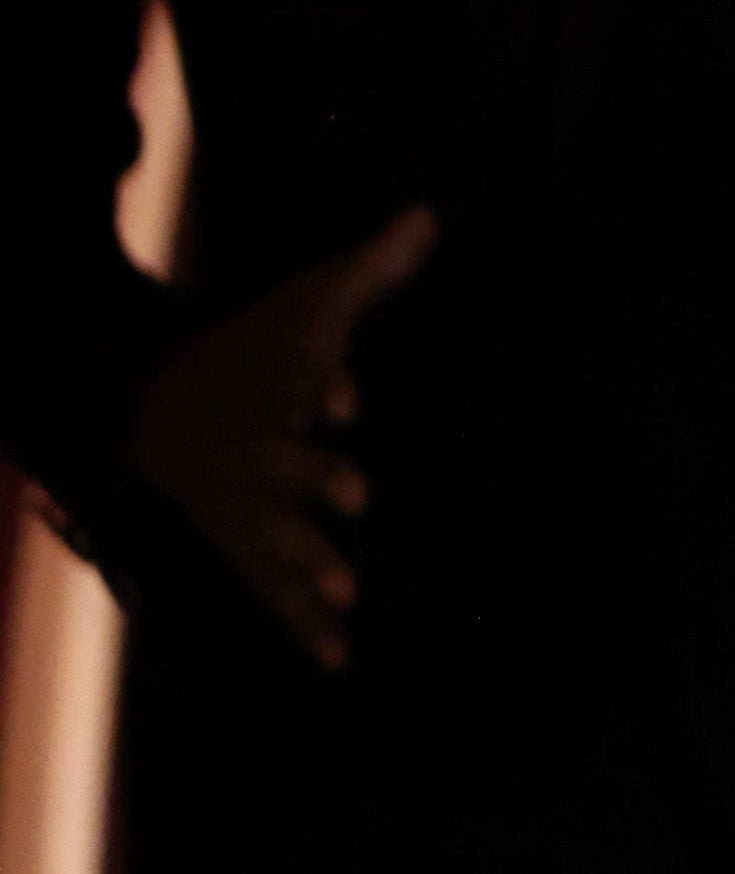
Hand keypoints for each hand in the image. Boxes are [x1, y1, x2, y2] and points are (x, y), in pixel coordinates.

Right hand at [129, 207, 430, 668]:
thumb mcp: (307, 304)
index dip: (317, 386)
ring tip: (345, 594)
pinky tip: (338, 659)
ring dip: (302, 566)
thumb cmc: (259, 350)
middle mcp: (249, 449)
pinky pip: (272, 588)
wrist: (164, 405)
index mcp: (264, 385)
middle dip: (309, 480)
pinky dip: (300, 621)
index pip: (287, 382)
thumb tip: (431, 214)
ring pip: (266, 539)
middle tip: (357, 494)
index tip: (349, 398)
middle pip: (274, 467)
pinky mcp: (247, 544)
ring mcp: (242, 503)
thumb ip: (369, 270)